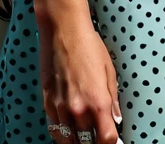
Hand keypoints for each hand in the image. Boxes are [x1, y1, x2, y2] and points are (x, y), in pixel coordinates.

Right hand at [38, 7, 122, 143]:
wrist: (64, 31)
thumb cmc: (90, 46)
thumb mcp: (109, 70)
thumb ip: (113, 99)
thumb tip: (116, 119)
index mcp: (99, 102)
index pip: (106, 140)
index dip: (112, 143)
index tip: (114, 141)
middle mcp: (79, 110)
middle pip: (88, 143)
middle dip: (95, 141)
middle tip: (98, 134)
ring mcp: (61, 109)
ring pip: (70, 141)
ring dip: (79, 140)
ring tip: (85, 135)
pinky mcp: (48, 104)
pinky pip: (55, 130)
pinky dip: (63, 135)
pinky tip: (69, 130)